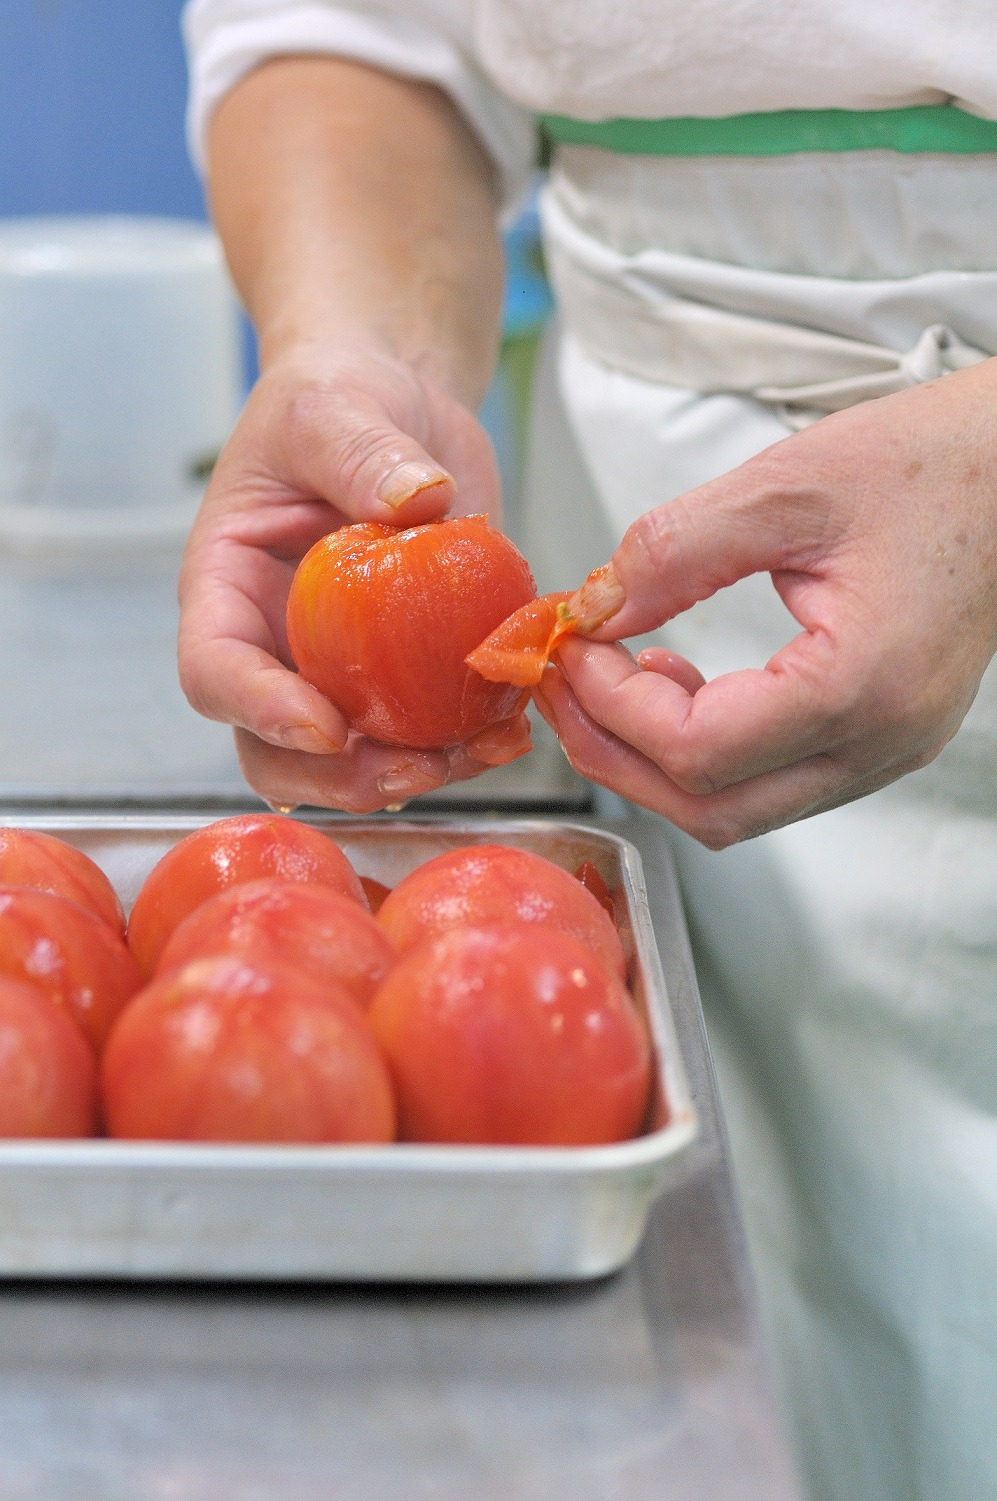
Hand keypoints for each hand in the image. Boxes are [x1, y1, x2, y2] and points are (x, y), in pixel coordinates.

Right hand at [178, 341, 518, 811]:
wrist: (397, 401)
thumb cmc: (337, 393)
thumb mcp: (335, 406)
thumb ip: (361, 451)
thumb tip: (416, 500)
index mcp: (229, 587)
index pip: (216, 672)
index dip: (261, 712)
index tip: (326, 728)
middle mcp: (276, 643)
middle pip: (275, 751)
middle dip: (342, 779)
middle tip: (416, 769)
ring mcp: (340, 666)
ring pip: (353, 762)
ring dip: (416, 773)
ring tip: (484, 749)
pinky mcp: (406, 670)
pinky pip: (426, 730)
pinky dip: (469, 742)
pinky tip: (514, 725)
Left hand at [533, 362, 996, 847]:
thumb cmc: (929, 464)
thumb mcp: (785, 485)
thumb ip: (674, 552)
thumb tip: (589, 611)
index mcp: (862, 686)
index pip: (699, 751)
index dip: (612, 707)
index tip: (569, 644)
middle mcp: (879, 743)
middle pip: (711, 809)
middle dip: (614, 753)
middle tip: (563, 682)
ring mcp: (885, 753)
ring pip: (736, 811)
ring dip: (654, 759)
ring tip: (612, 677)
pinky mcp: (879, 739)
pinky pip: (769, 780)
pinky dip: (703, 750)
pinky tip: (677, 680)